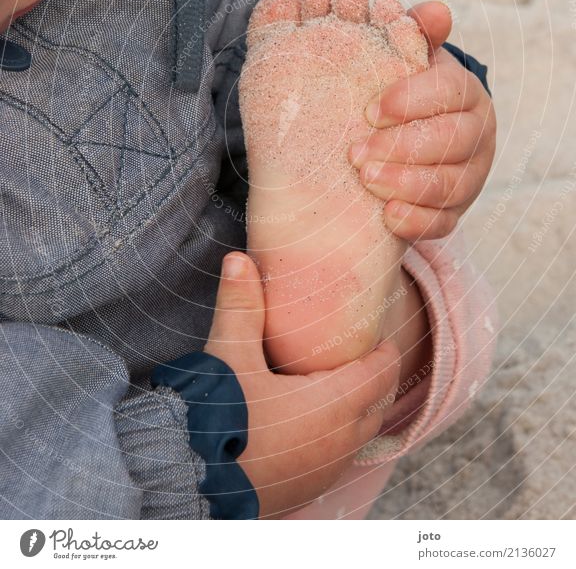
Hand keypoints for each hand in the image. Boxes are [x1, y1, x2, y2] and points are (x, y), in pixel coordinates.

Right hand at [204, 252, 400, 518]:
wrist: (185, 483)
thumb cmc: (214, 417)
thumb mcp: (229, 353)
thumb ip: (240, 304)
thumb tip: (239, 258)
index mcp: (332, 405)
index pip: (381, 374)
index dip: (384, 351)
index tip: (379, 335)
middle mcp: (338, 443)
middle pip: (377, 405)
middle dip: (374, 379)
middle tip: (359, 355)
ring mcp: (324, 472)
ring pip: (360, 436)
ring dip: (358, 411)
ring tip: (337, 386)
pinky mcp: (305, 492)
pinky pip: (338, 460)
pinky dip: (338, 438)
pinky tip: (311, 425)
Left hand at [348, 1, 495, 239]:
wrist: (407, 136)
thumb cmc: (402, 95)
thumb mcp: (404, 62)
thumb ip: (413, 35)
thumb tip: (435, 12)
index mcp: (465, 93)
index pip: (451, 90)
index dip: (412, 99)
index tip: (370, 111)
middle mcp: (476, 134)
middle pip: (453, 140)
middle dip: (403, 147)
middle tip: (356, 153)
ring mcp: (470, 175)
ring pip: (450, 184)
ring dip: (406, 184)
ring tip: (365, 180)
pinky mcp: (455, 211)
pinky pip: (444, 223)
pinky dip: (416, 220)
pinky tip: (386, 215)